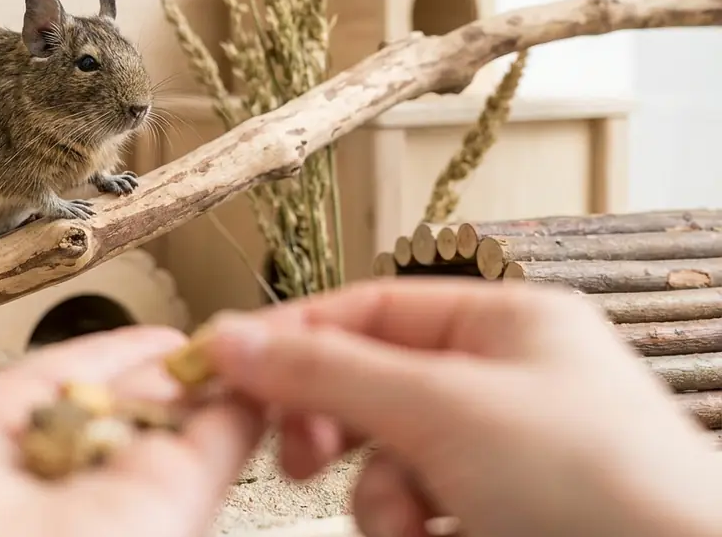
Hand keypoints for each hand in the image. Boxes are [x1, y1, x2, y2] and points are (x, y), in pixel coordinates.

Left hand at [0, 290, 262, 536]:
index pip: (56, 384)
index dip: (105, 356)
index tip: (151, 333)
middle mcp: (48, 481)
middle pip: (128, 411)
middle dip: (171, 374)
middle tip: (221, 334)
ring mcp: (111, 501)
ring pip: (182, 428)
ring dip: (222, 378)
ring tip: (266, 333)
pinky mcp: (167, 514)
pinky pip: (220, 447)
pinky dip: (252, 403)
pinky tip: (279, 361)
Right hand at [204, 279, 721, 536]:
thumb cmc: (599, 492)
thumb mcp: (441, 411)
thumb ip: (328, 372)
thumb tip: (233, 340)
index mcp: (505, 323)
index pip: (368, 309)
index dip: (292, 335)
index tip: (223, 364)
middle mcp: (503, 379)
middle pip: (370, 384)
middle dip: (335, 428)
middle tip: (299, 455)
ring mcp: (504, 450)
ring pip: (386, 457)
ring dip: (379, 497)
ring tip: (409, 525)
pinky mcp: (500, 512)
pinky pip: (416, 505)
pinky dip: (408, 527)